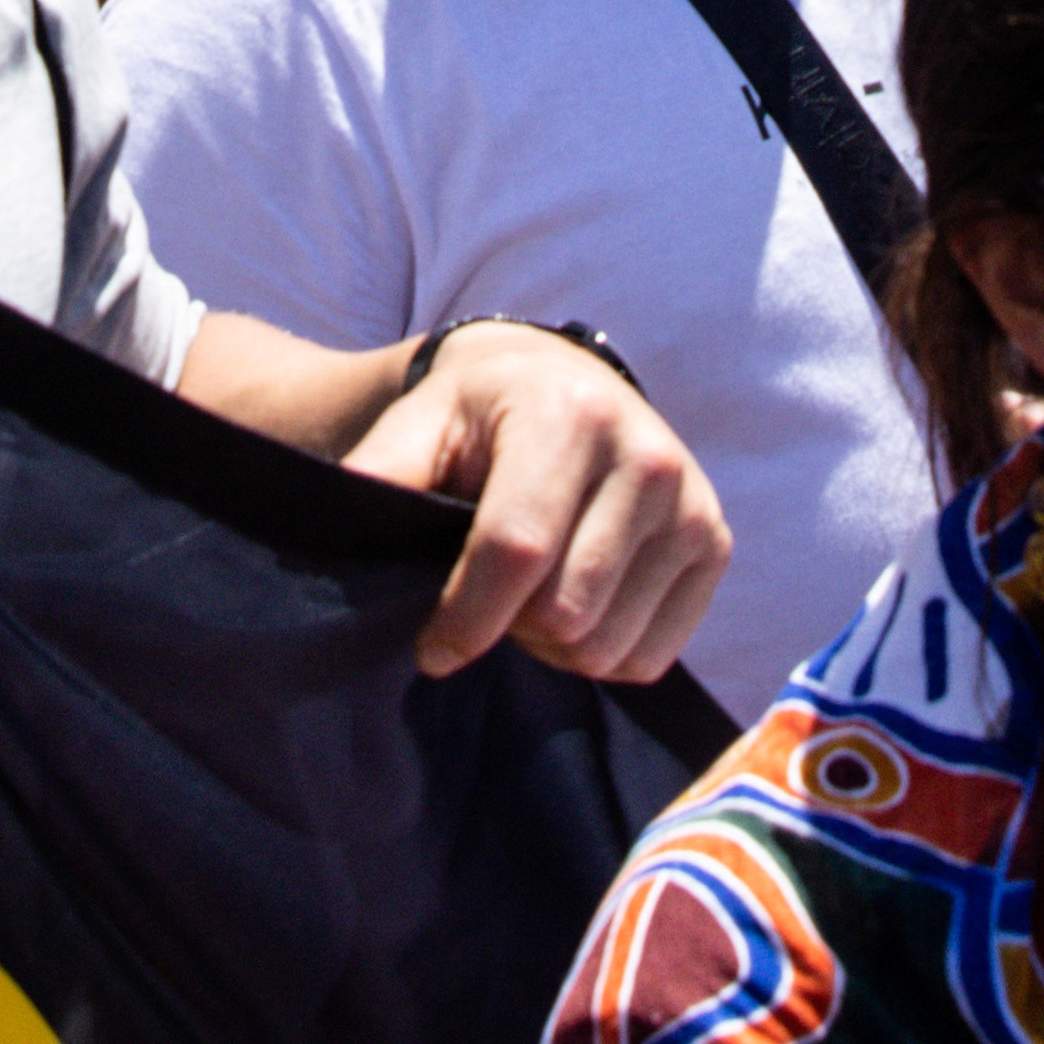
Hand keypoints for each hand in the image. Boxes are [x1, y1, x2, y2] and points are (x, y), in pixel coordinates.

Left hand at [353, 326, 730, 681]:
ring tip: (530, 599)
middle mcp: (645, 452)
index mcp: (567, 414)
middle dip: (509, 627)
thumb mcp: (417, 427)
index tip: (430, 648)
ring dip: (554, 646)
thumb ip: (379, 477)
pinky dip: (603, 655)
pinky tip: (578, 603)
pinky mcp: (713, 543)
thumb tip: (329, 534)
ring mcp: (689, 501)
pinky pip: (652, 657)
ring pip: (607, 646)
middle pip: (565, 613)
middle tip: (486, 600)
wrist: (561, 386)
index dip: (464, 618)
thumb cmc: (476, 419)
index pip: (516, 552)